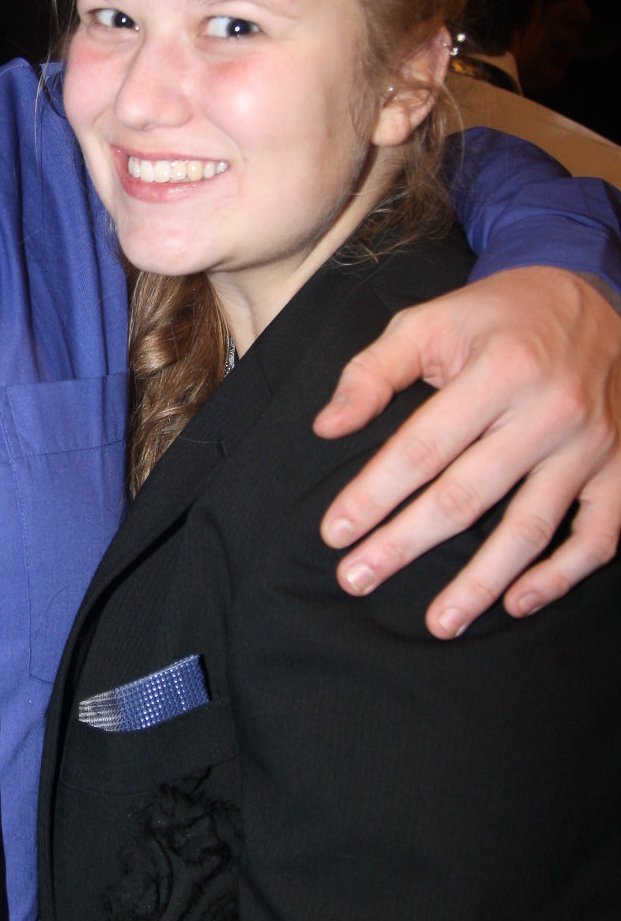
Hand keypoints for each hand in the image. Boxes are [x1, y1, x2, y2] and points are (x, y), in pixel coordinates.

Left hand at [315, 268, 620, 637]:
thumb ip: (373, 372)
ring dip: (480, 583)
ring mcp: (591, 445)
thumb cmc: (498, 318)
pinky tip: (518, 601)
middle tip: (357, 578)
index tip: (335, 532)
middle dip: (405, 544)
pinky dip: (561, 576)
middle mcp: (549, 411)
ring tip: (438, 622)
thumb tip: (327, 427)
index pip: (423, 447)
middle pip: (466, 495)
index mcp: (499, 370)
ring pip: (530, 528)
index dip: (374, 494)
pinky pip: (598, 536)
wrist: (593, 298)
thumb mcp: (430, 322)